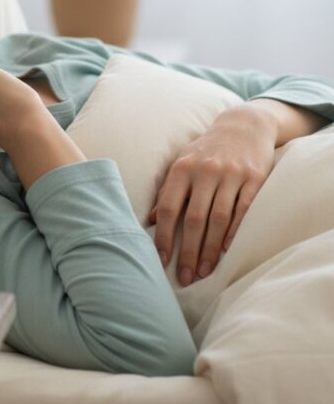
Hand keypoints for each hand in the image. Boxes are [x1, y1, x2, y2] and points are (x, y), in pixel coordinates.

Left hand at [147, 107, 276, 285]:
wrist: (243, 126)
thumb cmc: (206, 150)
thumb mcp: (182, 162)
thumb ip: (167, 189)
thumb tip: (149, 218)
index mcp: (182, 168)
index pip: (168, 207)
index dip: (163, 235)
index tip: (161, 259)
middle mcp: (205, 171)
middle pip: (193, 219)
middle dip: (188, 251)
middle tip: (185, 277)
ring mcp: (231, 175)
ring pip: (218, 220)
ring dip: (210, 250)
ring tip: (204, 272)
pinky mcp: (254, 179)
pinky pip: (243, 211)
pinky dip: (233, 233)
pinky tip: (225, 251)